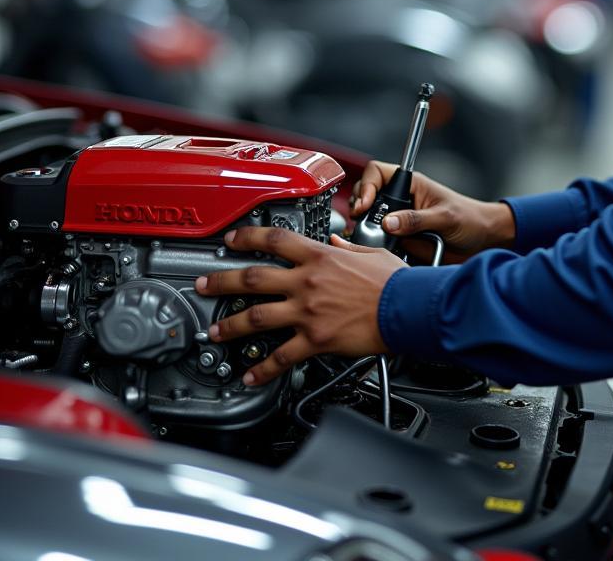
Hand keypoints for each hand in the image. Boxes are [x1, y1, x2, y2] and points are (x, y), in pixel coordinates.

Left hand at [194, 227, 404, 385]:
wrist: (409, 308)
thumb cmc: (396, 283)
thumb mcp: (371, 254)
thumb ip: (348, 249)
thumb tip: (338, 243)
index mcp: (321, 257)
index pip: (276, 240)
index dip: (249, 236)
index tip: (232, 239)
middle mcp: (308, 282)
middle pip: (253, 277)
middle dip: (222, 281)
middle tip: (204, 284)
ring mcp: (309, 311)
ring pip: (258, 316)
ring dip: (231, 325)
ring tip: (215, 331)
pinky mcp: (316, 339)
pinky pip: (282, 356)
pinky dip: (263, 368)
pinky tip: (250, 375)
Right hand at [352, 160, 515, 259]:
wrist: (482, 240)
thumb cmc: (469, 218)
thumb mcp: (445, 217)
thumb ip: (416, 219)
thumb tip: (388, 223)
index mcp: (410, 185)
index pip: (376, 173)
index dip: (365, 186)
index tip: (364, 205)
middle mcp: (400, 201)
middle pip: (365, 197)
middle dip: (360, 210)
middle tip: (362, 224)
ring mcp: (398, 220)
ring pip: (368, 221)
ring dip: (365, 230)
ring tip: (371, 240)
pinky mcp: (399, 240)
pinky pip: (379, 242)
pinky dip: (375, 247)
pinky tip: (380, 252)